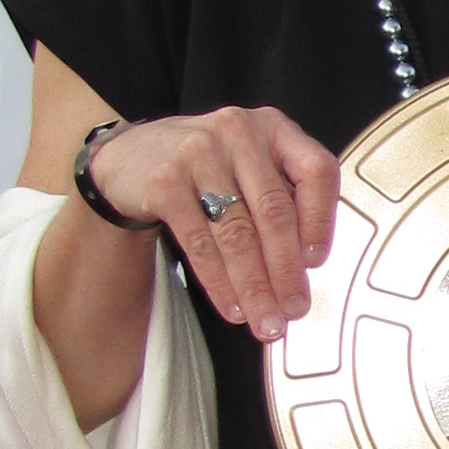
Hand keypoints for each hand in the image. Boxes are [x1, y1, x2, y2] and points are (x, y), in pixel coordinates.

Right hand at [83, 105, 339, 342]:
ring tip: (265, 321)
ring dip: (254, 286)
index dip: (321, 221)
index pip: (315, 171)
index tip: (317, 263)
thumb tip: (305, 270)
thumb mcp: (249, 165)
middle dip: (287, 271)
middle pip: (274, 212)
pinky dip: (219, 282)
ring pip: (238, 233)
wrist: (127, 158)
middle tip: (293, 311)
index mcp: (274, 128)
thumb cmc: (204, 168)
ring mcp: (200, 153)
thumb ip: (281, 199)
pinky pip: (201, 243)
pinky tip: (232, 306)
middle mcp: (240, 132)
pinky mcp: (166, 182)